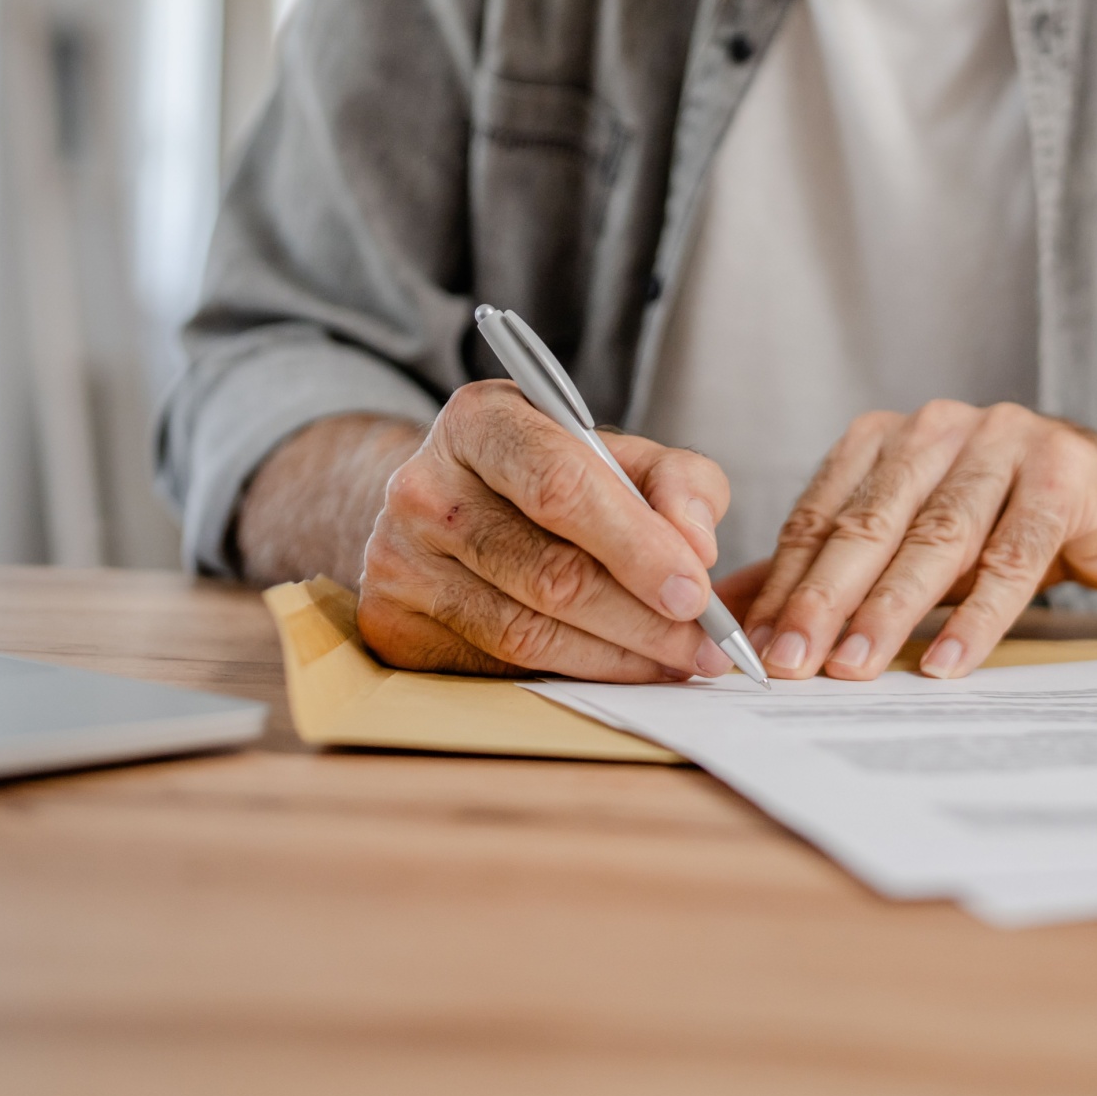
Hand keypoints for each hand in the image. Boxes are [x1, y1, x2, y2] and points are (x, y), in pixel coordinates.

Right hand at [354, 380, 736, 681]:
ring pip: (525, 632)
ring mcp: (397, 559)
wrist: (444, 506)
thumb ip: (677, 483)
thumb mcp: (618, 454)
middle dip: (643, 618)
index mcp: (479, 421)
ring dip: (617, 657)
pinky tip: (618, 668)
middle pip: (549, 571)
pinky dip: (571, 674)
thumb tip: (698, 546)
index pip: (562, 486)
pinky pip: (498, 665)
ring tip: (676, 661)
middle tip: (705, 645)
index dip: (637, 545)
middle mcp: (423, 486)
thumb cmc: (550, 477)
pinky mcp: (392, 622)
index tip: (697, 590)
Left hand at [733, 402, 1096, 681]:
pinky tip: (948, 662)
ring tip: (854, 668)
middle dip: (823, 600)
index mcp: (890, 438)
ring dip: (888, 611)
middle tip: (790, 664)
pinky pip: (1012, 558)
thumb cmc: (1015, 523)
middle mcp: (941, 428)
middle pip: (868, 525)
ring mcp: (1005, 443)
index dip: (787, 584)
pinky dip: (977, 617)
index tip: (757, 649)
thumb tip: (735, 608)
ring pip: (935, 540)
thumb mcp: (917, 539)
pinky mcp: (1064, 476)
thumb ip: (833, 566)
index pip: (822, 516)